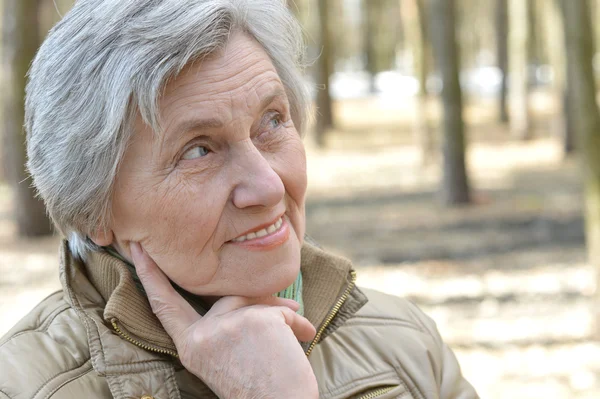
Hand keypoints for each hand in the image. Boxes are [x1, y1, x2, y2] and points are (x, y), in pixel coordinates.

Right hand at [130, 242, 318, 398]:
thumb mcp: (228, 354)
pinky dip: (296, 322)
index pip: (164, 306)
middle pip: (225, 296)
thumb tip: (248, 291)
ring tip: (298, 331)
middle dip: (246, 290)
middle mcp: (201, 336)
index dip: (150, 276)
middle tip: (234, 276)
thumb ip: (225, 323)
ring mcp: (225, 326)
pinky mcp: (254, 320)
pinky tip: (304, 336)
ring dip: (281, 315)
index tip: (136, 250)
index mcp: (190, 347)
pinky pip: (278, 309)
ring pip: (254, 299)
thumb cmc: (260, 388)